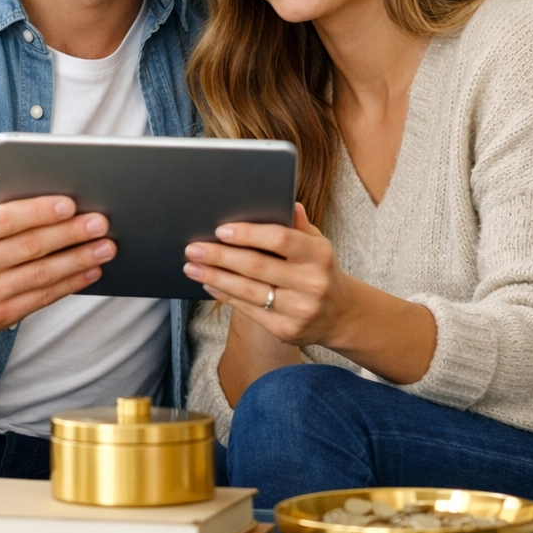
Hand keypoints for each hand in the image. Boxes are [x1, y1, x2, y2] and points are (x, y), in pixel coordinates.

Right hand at [0, 179, 114, 330]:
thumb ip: (0, 191)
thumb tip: (36, 173)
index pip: (7, 219)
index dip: (40, 211)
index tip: (70, 204)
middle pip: (30, 246)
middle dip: (70, 233)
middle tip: (100, 223)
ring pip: (42, 275)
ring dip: (79, 260)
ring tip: (106, 247)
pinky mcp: (2, 315)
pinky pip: (44, 297)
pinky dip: (72, 283)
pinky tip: (92, 270)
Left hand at [183, 204, 345, 347]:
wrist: (341, 315)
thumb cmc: (320, 269)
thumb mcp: (317, 244)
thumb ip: (299, 226)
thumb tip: (287, 203)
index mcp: (319, 255)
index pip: (280, 239)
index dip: (248, 234)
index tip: (221, 230)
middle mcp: (311, 283)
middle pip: (257, 266)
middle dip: (220, 256)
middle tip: (193, 248)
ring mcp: (299, 309)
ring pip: (247, 291)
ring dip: (215, 277)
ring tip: (191, 266)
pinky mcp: (286, 330)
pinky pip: (248, 310)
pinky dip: (225, 295)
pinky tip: (209, 283)